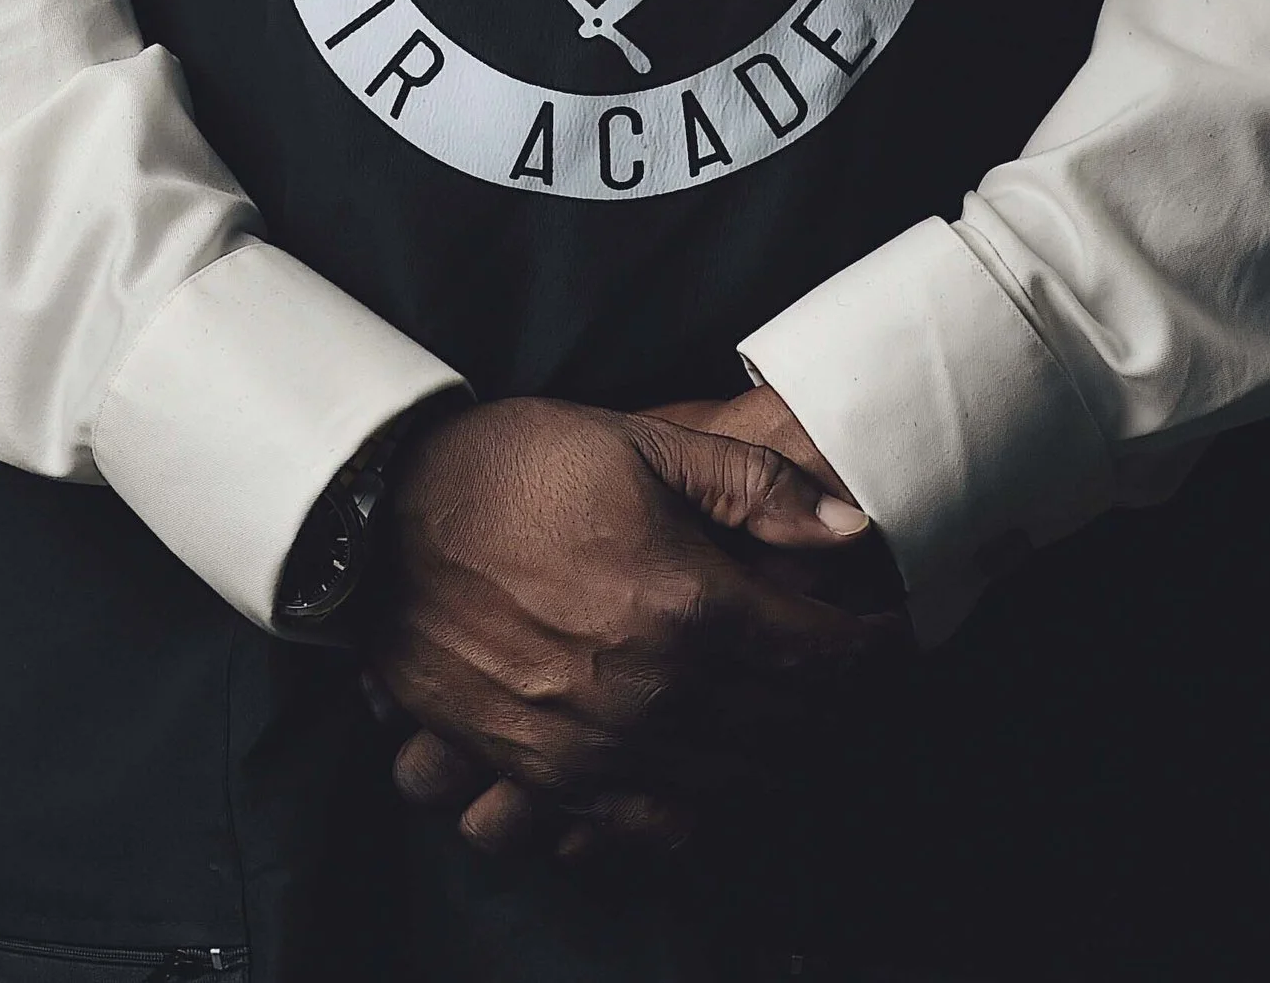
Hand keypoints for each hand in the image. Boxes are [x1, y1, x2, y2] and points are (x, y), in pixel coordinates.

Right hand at [363, 393, 895, 860]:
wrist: (380, 515)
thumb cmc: (513, 466)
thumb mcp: (640, 442)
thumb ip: (751, 487)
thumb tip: (847, 524)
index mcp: (684, 603)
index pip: (815, 654)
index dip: (868, 649)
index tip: (889, 637)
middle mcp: (648, 691)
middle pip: (780, 728)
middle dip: (830, 708)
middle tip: (847, 684)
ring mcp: (590, 745)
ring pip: (721, 787)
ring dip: (771, 764)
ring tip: (792, 731)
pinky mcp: (536, 773)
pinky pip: (634, 828)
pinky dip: (685, 820)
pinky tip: (704, 790)